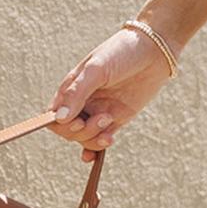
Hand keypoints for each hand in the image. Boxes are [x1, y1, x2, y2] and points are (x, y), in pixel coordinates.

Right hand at [46, 24, 175, 161]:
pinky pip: (100, 139)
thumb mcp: (97, 69)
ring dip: (92, 137)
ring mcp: (99, 111)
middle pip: (68, 129)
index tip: (74, 121)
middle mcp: (82, 101)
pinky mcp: (117, 118)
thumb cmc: (121, 52)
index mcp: (71, 87)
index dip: (58, 123)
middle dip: (81, 131)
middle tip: (102, 118)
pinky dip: (94, 149)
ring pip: (84, 137)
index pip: (52, 114)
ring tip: (109, 121)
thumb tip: (59, 118)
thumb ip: (77, 93)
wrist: (154, 50)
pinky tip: (92, 157)